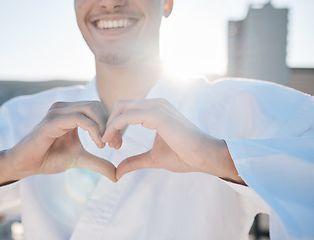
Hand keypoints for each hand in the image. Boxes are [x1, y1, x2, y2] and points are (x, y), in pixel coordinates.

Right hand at [4, 101, 116, 181]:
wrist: (25, 165)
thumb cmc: (49, 158)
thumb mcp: (80, 160)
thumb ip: (99, 163)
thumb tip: (117, 175)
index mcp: (71, 112)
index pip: (98, 108)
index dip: (111, 124)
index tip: (117, 144)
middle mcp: (64, 107)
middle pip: (97, 105)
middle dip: (110, 125)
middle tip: (114, 145)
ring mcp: (57, 112)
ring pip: (90, 108)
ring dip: (103, 127)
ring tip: (105, 146)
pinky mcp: (52, 121)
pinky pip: (79, 118)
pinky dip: (93, 130)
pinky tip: (98, 144)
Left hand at [102, 99, 243, 183]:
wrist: (203, 156)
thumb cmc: (183, 156)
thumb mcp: (153, 158)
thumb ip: (135, 161)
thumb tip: (117, 171)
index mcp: (156, 110)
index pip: (127, 110)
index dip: (115, 126)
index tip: (114, 145)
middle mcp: (156, 104)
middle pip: (121, 105)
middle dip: (110, 124)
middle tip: (110, 144)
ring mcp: (157, 106)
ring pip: (121, 108)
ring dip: (110, 126)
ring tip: (110, 144)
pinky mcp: (157, 114)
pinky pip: (127, 116)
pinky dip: (114, 127)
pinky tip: (111, 141)